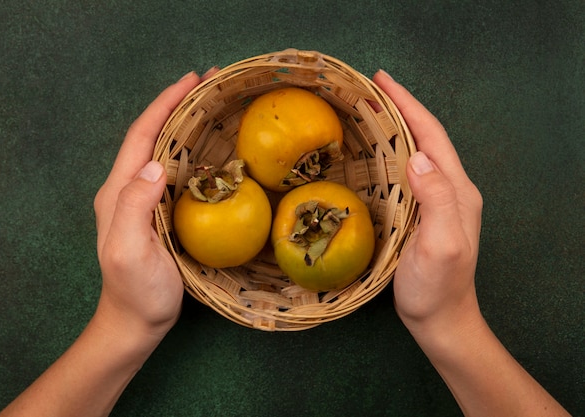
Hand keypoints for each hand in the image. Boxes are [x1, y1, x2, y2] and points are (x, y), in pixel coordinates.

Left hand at [93, 69, 217, 342]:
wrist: (135, 322)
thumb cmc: (136, 292)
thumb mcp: (131, 252)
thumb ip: (135, 207)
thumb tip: (155, 164)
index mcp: (119, 191)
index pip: (141, 136)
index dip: (164, 105)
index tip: (192, 80)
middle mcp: (128, 188)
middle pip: (152, 135)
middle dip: (178, 105)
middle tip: (211, 84)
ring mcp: (143, 199)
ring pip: (164, 150)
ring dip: (186, 124)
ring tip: (214, 106)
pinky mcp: (158, 211)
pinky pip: (175, 171)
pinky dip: (192, 150)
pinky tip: (211, 149)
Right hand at [372, 71, 569, 415]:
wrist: (440, 319)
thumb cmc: (437, 287)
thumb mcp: (441, 245)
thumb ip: (437, 199)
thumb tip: (419, 156)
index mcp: (455, 189)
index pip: (431, 135)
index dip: (408, 104)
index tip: (381, 81)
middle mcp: (449, 188)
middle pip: (425, 137)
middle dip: (399, 108)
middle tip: (366, 90)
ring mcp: (436, 201)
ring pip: (415, 151)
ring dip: (394, 126)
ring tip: (366, 112)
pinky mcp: (421, 212)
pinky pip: (405, 171)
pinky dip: (388, 152)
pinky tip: (371, 152)